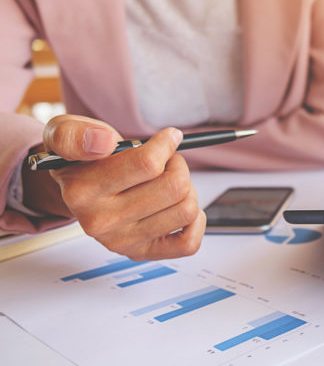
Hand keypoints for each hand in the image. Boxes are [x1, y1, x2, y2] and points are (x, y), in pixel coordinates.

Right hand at [23, 115, 204, 259]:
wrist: (76, 189)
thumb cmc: (82, 157)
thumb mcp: (65, 133)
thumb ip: (76, 134)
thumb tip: (104, 142)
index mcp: (83, 190)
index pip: (147, 164)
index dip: (166, 144)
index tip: (167, 137)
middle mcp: (101, 221)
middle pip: (174, 187)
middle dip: (178, 166)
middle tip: (166, 162)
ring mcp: (123, 242)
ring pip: (187, 210)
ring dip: (187, 190)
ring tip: (167, 182)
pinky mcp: (142, 253)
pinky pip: (189, 242)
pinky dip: (195, 221)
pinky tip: (177, 205)